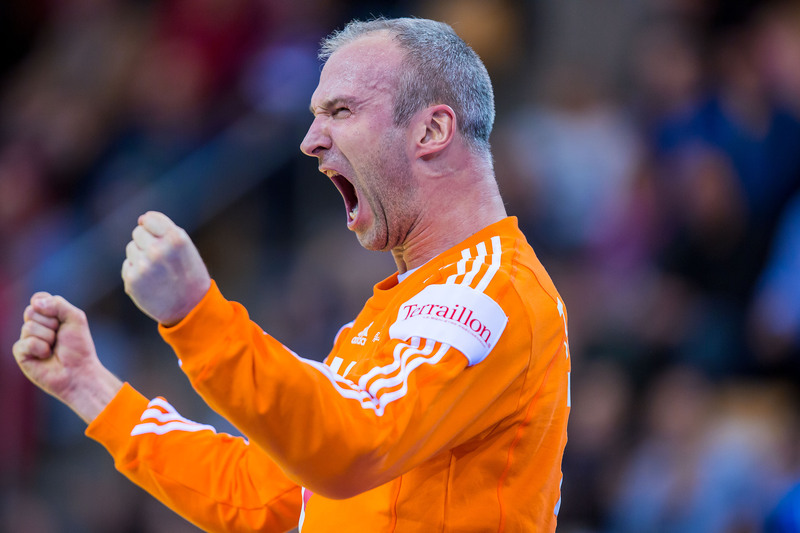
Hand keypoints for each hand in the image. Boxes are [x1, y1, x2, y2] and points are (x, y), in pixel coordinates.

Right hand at [12, 293, 121, 422]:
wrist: (79, 372)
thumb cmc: (79, 346)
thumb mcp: (75, 318)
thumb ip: (58, 304)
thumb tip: (35, 303)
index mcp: (47, 315)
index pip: (38, 299)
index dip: (49, 306)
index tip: (61, 318)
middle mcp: (35, 326)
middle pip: (31, 311)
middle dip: (51, 323)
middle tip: (60, 336)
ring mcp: (26, 339)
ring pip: (28, 327)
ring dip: (48, 337)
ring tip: (54, 348)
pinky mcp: (21, 354)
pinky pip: (26, 343)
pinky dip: (41, 349)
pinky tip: (46, 356)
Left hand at [122, 211, 210, 325]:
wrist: (190, 309)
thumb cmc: (189, 275)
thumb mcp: (186, 248)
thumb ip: (166, 231)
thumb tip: (142, 219)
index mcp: (176, 239)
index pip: (149, 219)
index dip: (152, 226)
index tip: (158, 236)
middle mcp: (158, 250)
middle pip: (137, 232)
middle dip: (146, 242)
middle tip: (160, 258)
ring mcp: (143, 265)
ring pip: (131, 248)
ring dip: (141, 256)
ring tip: (157, 271)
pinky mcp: (132, 280)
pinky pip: (127, 265)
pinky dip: (136, 271)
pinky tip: (150, 281)